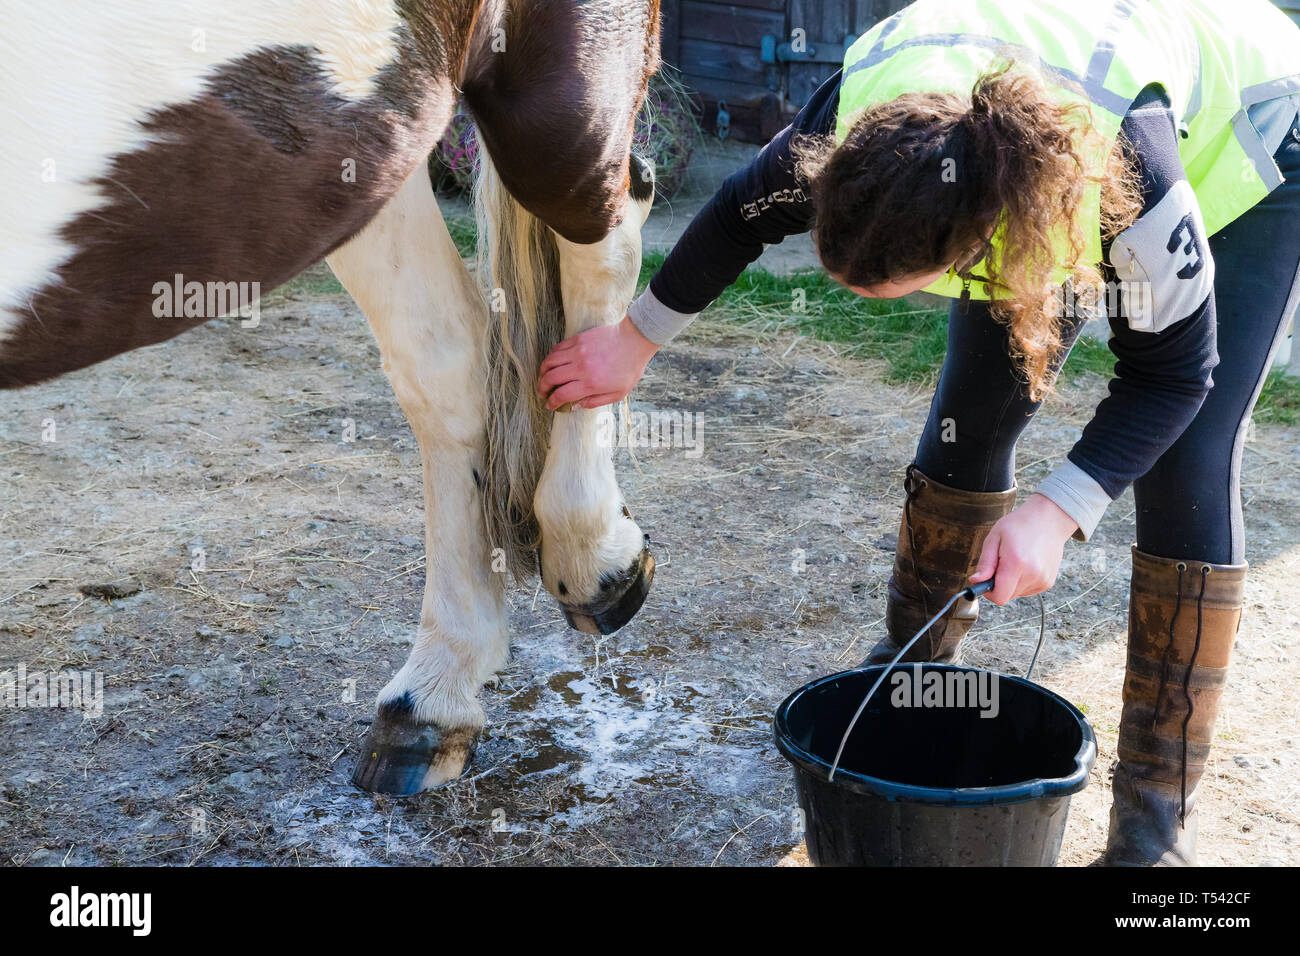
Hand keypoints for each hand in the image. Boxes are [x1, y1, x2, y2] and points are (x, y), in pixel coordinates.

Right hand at [538, 315, 658, 410]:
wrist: (635, 340)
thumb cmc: (629, 368)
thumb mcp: (617, 394)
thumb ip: (594, 402)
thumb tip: (574, 407)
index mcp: (591, 383)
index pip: (562, 395)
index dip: (552, 402)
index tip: (550, 405)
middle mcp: (581, 367)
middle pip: (551, 379)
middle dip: (543, 389)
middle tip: (543, 393)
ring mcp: (577, 351)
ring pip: (549, 362)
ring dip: (542, 373)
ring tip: (543, 379)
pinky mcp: (577, 339)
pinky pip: (556, 349)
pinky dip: (551, 358)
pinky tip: (553, 364)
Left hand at [969, 494, 1078, 604]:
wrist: (1048, 519)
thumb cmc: (1020, 525)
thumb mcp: (994, 538)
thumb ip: (985, 563)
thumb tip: (976, 581)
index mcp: (1017, 563)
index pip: (999, 597)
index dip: (988, 592)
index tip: (985, 580)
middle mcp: (1033, 574)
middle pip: (1007, 596)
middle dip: (999, 584)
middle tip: (1001, 563)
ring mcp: (1043, 579)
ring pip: (1017, 594)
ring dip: (1011, 583)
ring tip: (1015, 561)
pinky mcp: (1048, 582)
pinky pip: (1027, 590)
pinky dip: (1022, 581)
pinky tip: (1025, 564)